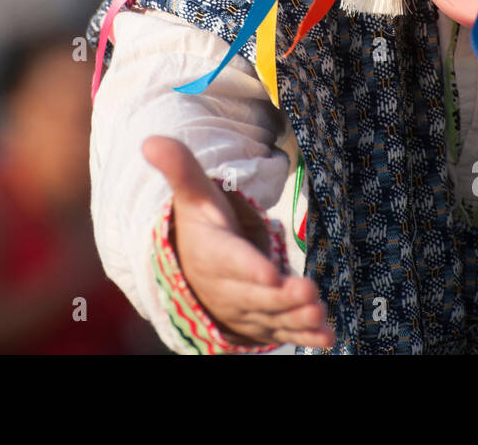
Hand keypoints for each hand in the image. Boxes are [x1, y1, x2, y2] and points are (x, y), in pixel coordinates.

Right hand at [142, 136, 334, 349]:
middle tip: (310, 293)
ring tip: (319, 314)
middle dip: (282, 298)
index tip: (271, 275)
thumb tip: (150, 141)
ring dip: (296, 319)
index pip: (229, 261)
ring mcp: (244, 309)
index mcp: (211, 253)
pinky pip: (283, 331)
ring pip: (271, 317)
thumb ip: (179, 168)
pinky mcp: (261, 322)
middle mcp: (226, 287)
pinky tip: (327, 338)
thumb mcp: (192, 193)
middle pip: (255, 296)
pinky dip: (304, 337)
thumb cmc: (201, 223)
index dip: (249, 269)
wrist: (193, 266)